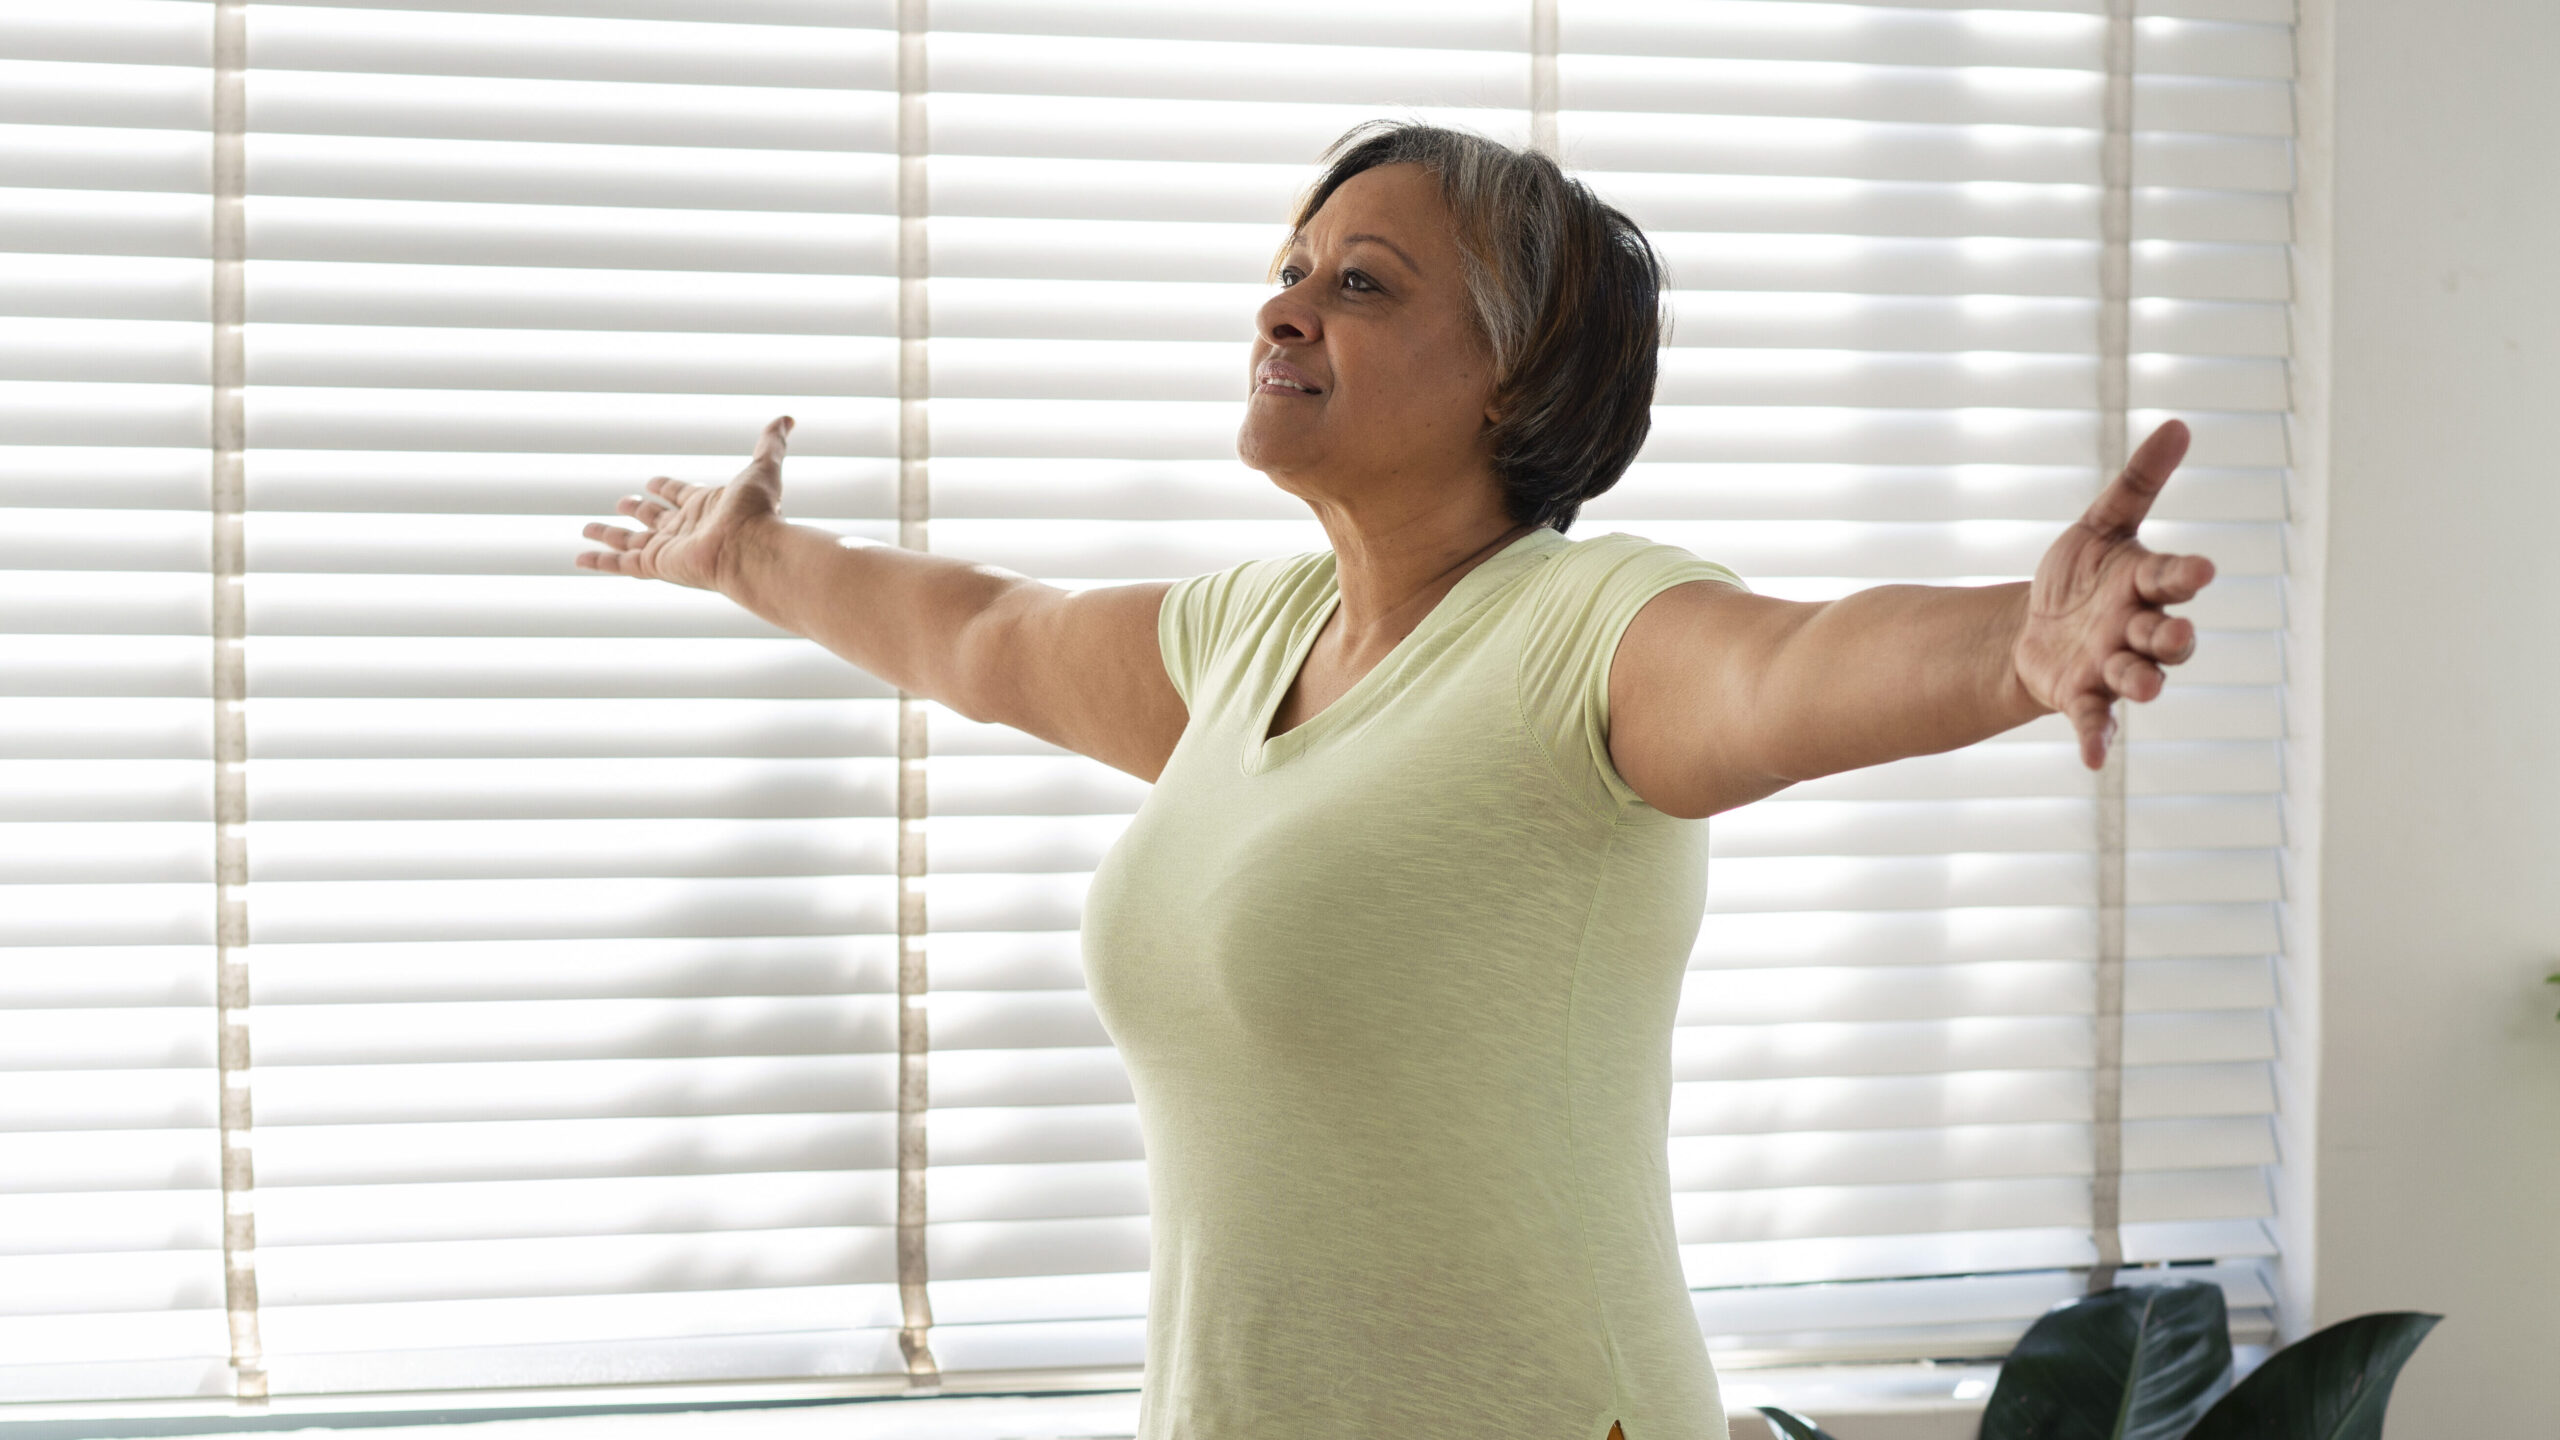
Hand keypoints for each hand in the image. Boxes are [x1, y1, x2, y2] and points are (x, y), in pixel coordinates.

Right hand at [576, 415, 794, 591]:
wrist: (752, 550)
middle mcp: (686, 529)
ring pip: (630, 541)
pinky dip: (599, 561)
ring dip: (609, 534)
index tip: (652, 483)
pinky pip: (620, 564)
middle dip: (639, 510)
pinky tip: (579, 558)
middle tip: (623, 502)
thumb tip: (787, 419)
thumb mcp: (763, 469)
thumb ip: (771, 444)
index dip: (666, 488)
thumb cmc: (758, 513)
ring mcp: (669, 548)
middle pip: (655, 519)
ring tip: (588, 529)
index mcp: (706, 507)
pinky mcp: (655, 565)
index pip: (680, 495)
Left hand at [2012, 418, 2217, 769]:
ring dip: (2144, 682)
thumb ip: (2138, 482)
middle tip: (2173, 635)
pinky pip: (2095, 721)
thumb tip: (2178, 424)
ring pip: (2137, 678)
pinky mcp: (2082, 697)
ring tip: (2146, 687)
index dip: (2186, 575)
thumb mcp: (2101, 524)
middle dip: (2172, 637)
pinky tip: (2093, 761)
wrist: (2034, 626)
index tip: (2202, 570)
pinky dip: (2096, 741)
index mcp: (2144, 585)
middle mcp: (2137, 629)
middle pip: (2166, 636)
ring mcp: (2112, 666)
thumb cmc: (2080, 575)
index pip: (2173, 578)